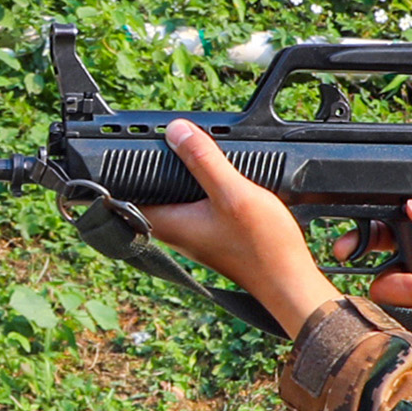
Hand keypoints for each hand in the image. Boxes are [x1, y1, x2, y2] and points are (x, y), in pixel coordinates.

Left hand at [130, 121, 340, 339]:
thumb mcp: (232, 193)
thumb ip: (203, 161)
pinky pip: (196, 203)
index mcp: (170, 223)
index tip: (128, 146)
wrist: (289, 280)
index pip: (128, 194)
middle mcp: (176, 231)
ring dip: (182, 174)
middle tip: (164, 139)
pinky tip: (217, 174)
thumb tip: (176, 131)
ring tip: (190, 149)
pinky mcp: (212, 233)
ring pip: (175, 196)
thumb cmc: (263, 247)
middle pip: (152, 191)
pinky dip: (202, 186)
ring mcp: (194, 234)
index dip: (123, 170)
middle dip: (155, 165)